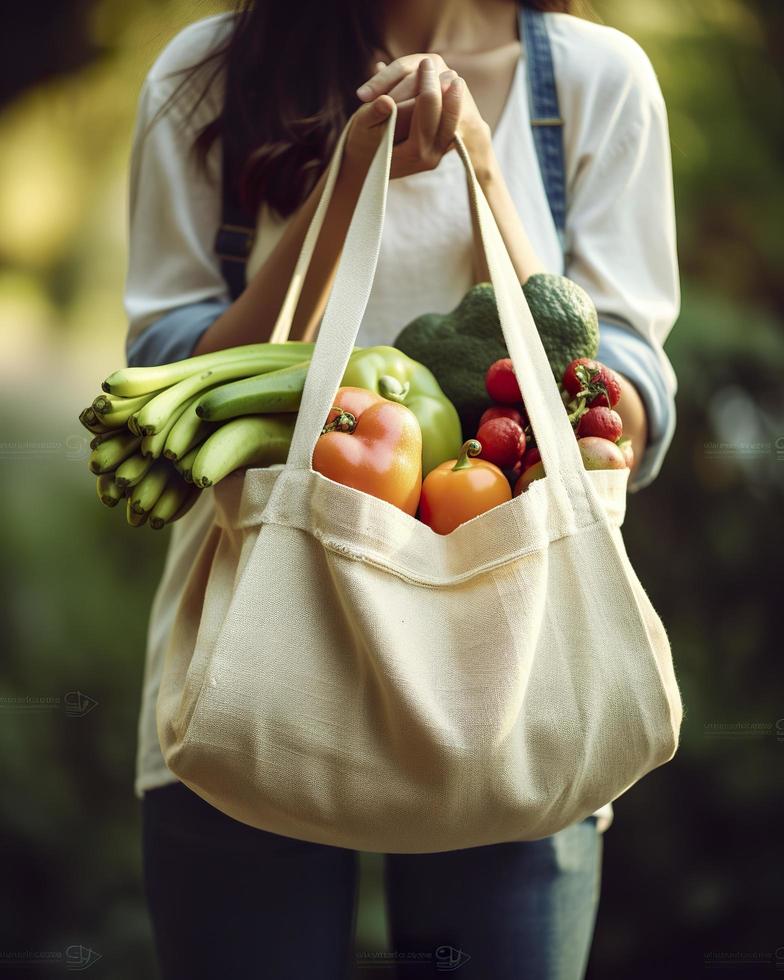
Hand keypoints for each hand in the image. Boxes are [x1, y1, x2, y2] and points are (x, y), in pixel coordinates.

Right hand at [345, 55, 489, 180]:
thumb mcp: (362, 128)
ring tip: (455, 79)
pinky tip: (452, 91)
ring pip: (451, 124)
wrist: (367, 168)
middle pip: (441, 119)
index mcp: (409, 152)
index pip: (420, 113)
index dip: (424, 85)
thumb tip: (385, 102)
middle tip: (448, 70)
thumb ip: (373, 114)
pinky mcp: (439, 150)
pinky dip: (451, 109)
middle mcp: (427, 157)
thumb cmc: (361, 143)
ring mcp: (436, 155)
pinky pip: (449, 127)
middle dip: (443, 92)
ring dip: (454, 101)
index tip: (426, 62)